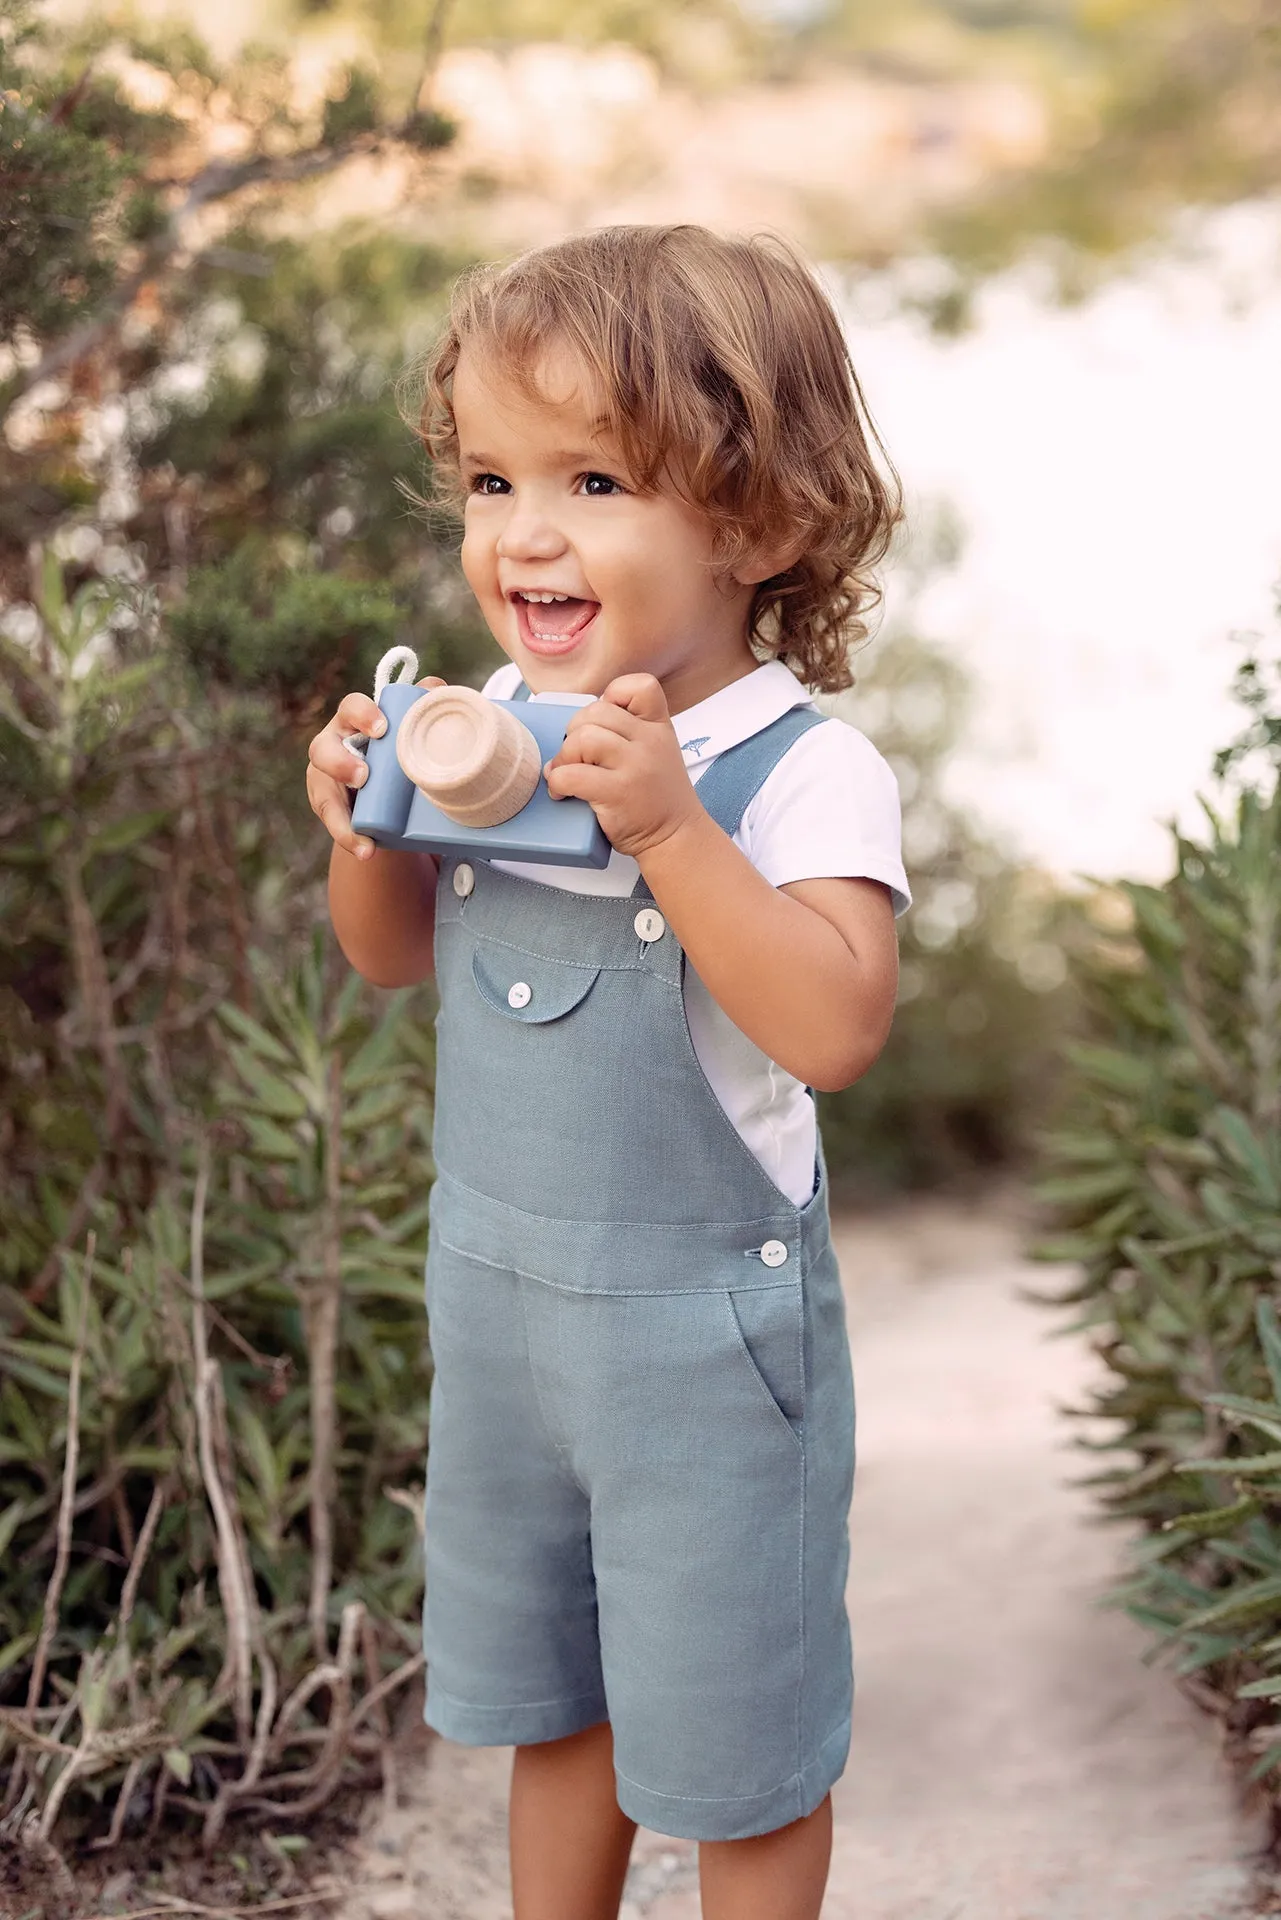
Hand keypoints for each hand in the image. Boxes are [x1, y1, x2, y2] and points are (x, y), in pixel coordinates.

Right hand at [306, 677, 445, 859]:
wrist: (391, 785)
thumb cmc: (398, 745)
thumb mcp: (409, 727)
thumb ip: (421, 706)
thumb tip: (437, 688)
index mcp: (354, 721)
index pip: (351, 708)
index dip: (362, 715)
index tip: (381, 729)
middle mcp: (334, 746)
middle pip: (322, 749)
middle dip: (340, 763)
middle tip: (363, 777)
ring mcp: (328, 779)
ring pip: (322, 792)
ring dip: (339, 813)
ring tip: (363, 834)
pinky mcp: (331, 807)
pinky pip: (335, 824)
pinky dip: (350, 838)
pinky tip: (365, 850)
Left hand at [544, 673, 700, 858]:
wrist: (676, 837)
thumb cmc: (658, 798)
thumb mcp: (658, 752)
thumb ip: (629, 732)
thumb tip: (576, 729)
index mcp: (658, 727)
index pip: (639, 686)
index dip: (612, 695)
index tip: (604, 722)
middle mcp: (649, 742)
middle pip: (595, 712)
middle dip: (575, 732)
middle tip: (576, 756)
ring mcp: (634, 766)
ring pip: (581, 739)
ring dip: (564, 757)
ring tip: (567, 773)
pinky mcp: (617, 792)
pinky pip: (570, 775)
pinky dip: (558, 782)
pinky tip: (563, 793)